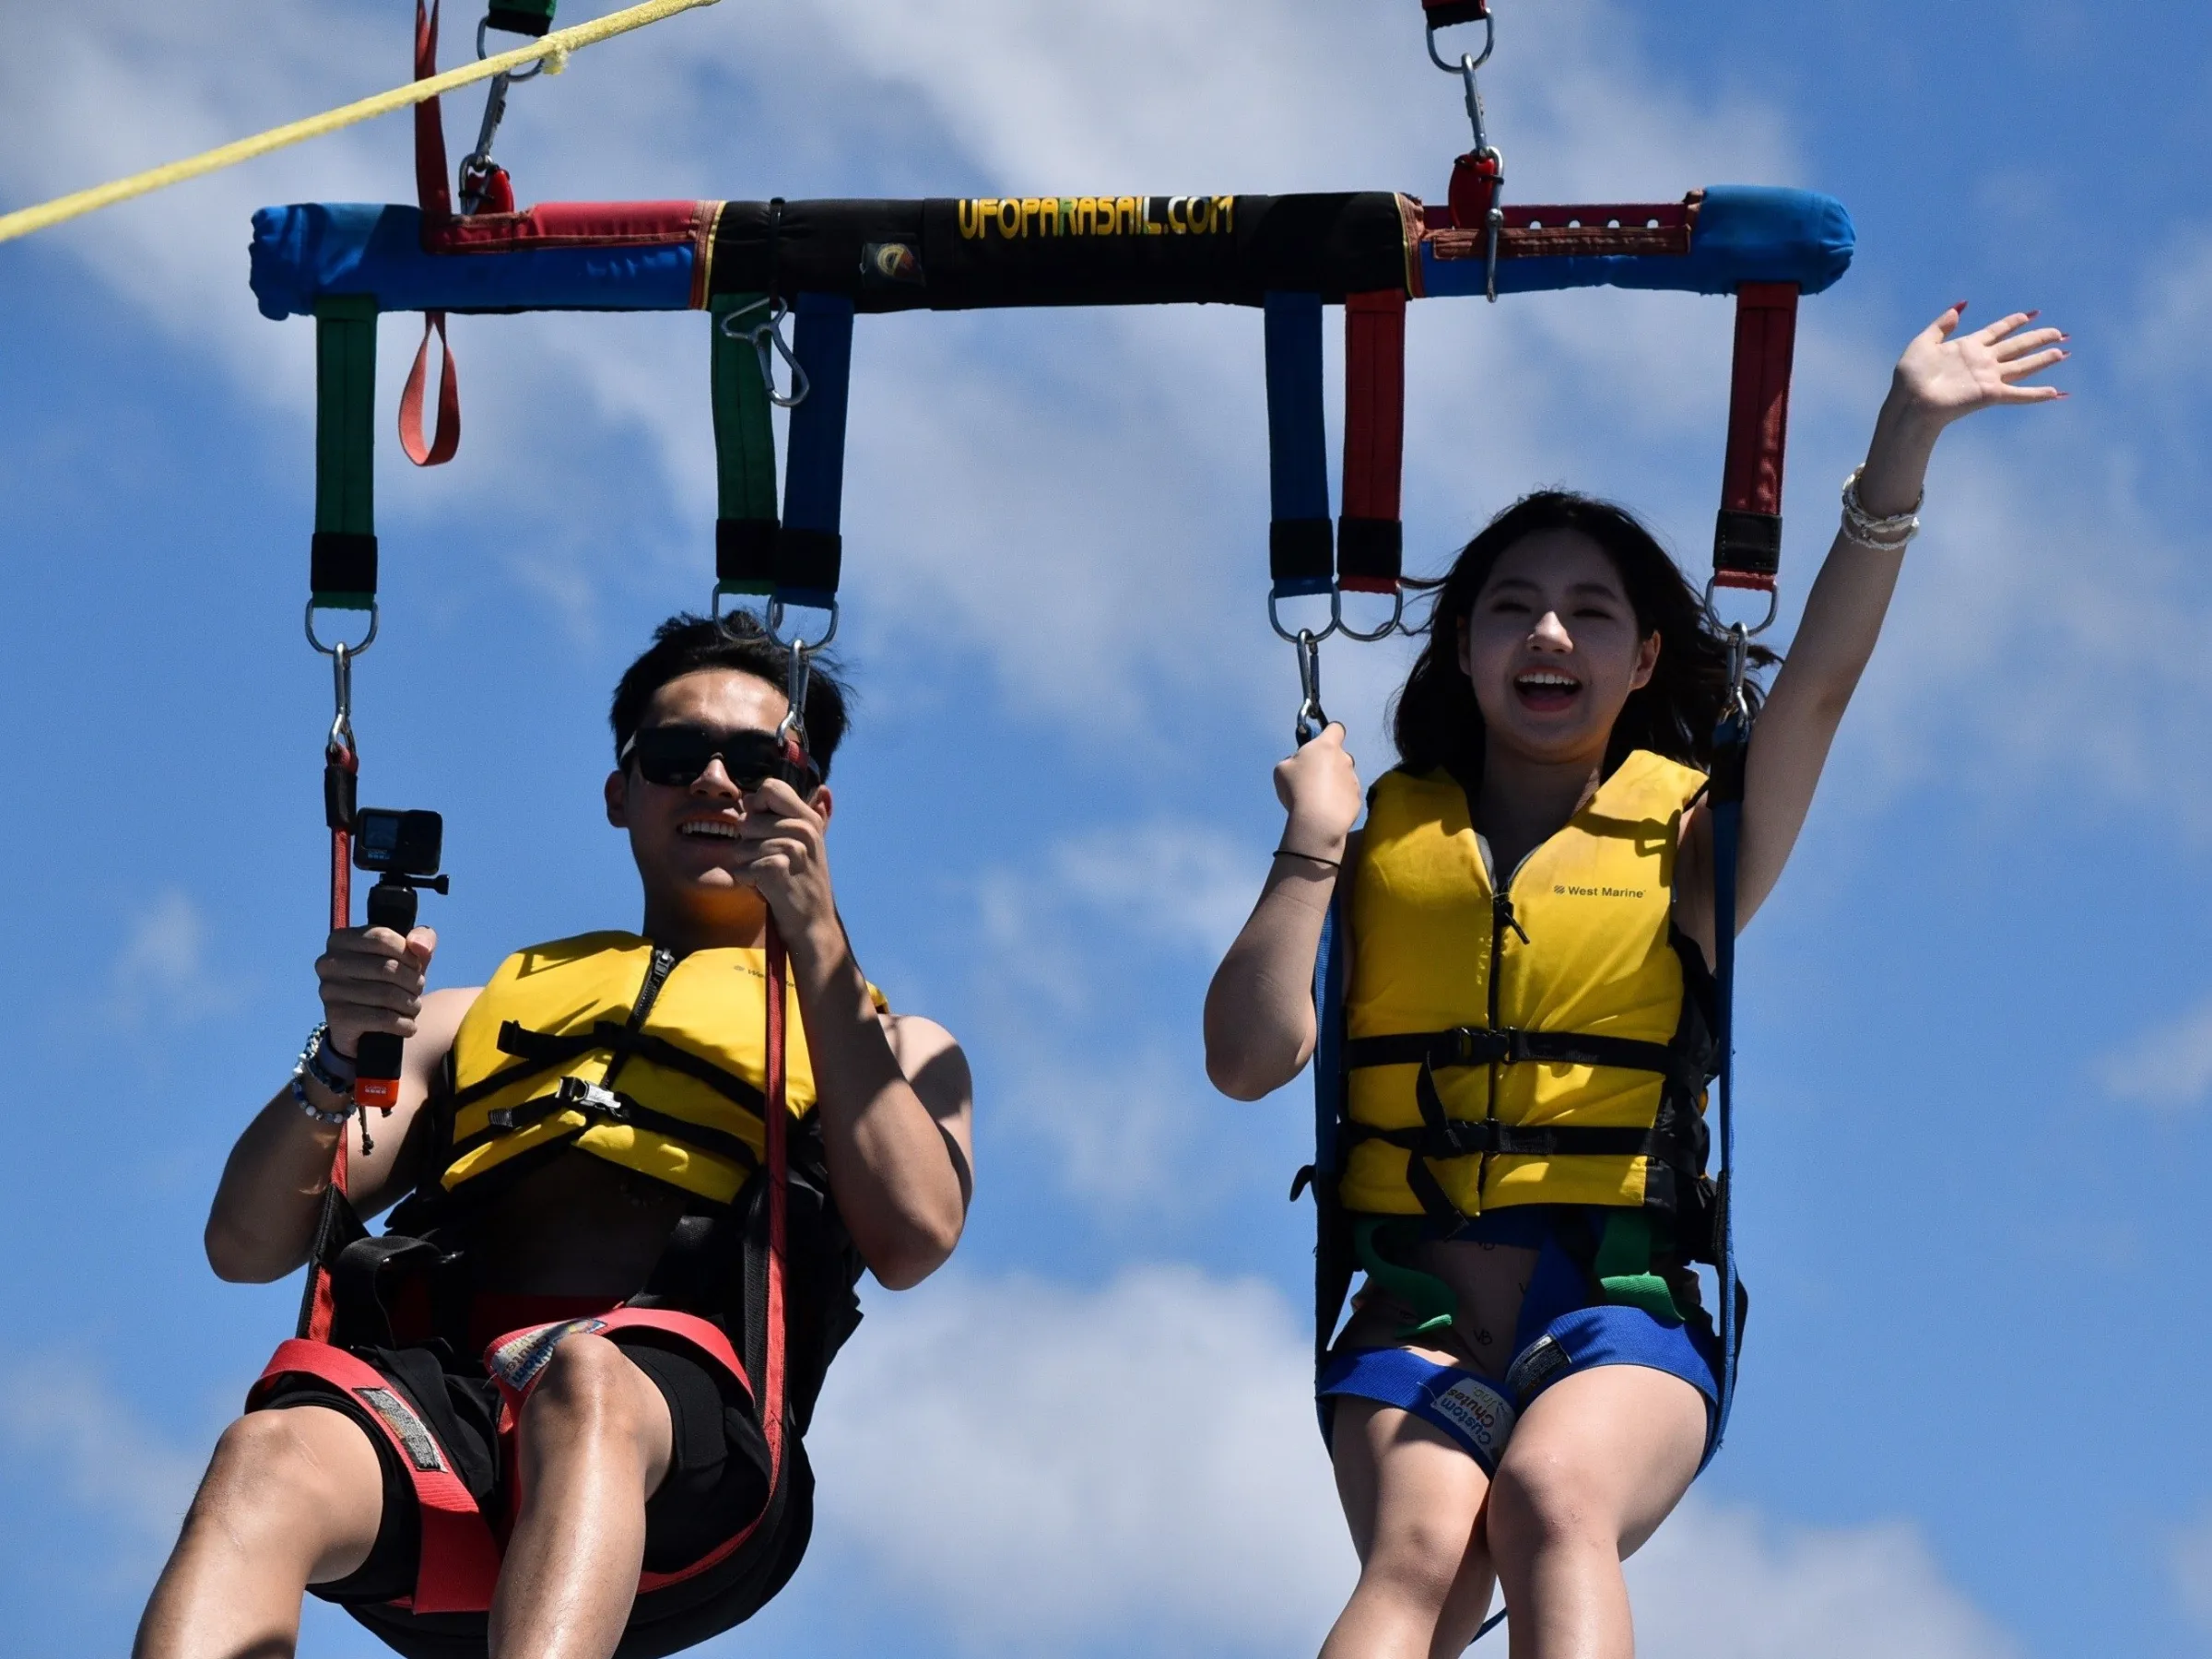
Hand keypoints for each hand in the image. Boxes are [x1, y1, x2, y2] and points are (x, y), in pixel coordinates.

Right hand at [316, 925, 436, 1057]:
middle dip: (413, 981)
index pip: (382, 939)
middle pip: (387, 968)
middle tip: (418, 990)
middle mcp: (328, 964)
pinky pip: (382, 1019)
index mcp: (340, 940)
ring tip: (414, 1007)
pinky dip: (404, 1024)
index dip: (409, 954)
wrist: (368, 1027)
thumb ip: (422, 939)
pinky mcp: (336, 1018)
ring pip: (387, 994)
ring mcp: (329, 991)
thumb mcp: (409, 956)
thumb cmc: (391, 981)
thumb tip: (419, 945)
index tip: (417, 966)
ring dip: (411, 1004)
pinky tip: (409, 1026)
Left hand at [733, 779, 836, 940]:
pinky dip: (747, 881)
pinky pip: (742, 867)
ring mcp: (792, 848)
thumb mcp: (805, 844)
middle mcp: (803, 829)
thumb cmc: (802, 883)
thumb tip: (760, 797)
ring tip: (770, 876)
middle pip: (747, 819)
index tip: (764, 827)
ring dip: (748, 865)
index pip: (770, 787)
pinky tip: (765, 889)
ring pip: (741, 846)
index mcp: (809, 818)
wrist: (813, 923)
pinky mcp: (777, 869)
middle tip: (771, 861)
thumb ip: (785, 817)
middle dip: (748, 843)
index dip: (757, 804)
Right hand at [1273, 724, 1362, 857]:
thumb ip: (1293, 760)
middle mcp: (1345, 759)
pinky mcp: (1357, 798)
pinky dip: (1339, 799)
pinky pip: (1347, 794)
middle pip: (1339, 755)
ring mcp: (1353, 779)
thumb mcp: (1282, 768)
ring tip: (1318, 799)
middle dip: (1328, 763)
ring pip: (1343, 776)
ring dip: (1334, 783)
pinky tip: (1326, 810)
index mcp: (1326, 746)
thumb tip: (1300, 763)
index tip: (1320, 743)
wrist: (1319, 821)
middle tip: (1311, 779)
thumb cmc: (1297, 789)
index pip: (1336, 728)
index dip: (1329, 733)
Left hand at [1890, 303, 2066, 430]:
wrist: (1909, 402)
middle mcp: (1983, 362)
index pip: (1998, 331)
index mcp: (1968, 347)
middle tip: (2061, 332)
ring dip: (2043, 360)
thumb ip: (1942, 325)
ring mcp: (1988, 378)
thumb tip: (1960, 306)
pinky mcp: (1990, 395)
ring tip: (2063, 353)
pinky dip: (2038, 394)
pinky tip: (2056, 392)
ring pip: (2024, 366)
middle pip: (2017, 346)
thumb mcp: (1923, 343)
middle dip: (2039, 338)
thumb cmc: (1910, 376)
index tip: (2032, 314)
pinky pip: (2019, 394)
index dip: (2014, 322)